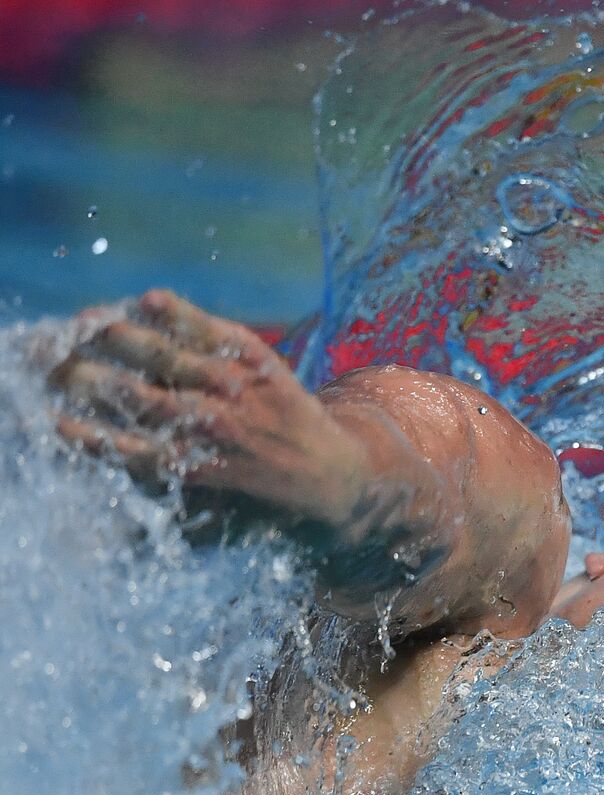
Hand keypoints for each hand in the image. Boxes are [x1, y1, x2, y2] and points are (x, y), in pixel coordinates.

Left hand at [50, 289, 369, 528]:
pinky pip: (144, 451)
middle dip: (119, 340)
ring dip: (101, 382)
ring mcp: (217, 428)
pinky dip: (102, 439)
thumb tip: (155, 315)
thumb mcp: (266, 367)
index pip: (199, 327)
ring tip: (62, 368)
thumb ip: (218, 344)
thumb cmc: (290, 413)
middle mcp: (233, 389)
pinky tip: (65, 427)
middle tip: (81, 327)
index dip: (163, 314)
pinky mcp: (205, 465)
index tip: (134, 302)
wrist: (329, 471)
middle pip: (165, 357)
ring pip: (149, 400)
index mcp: (251, 358)